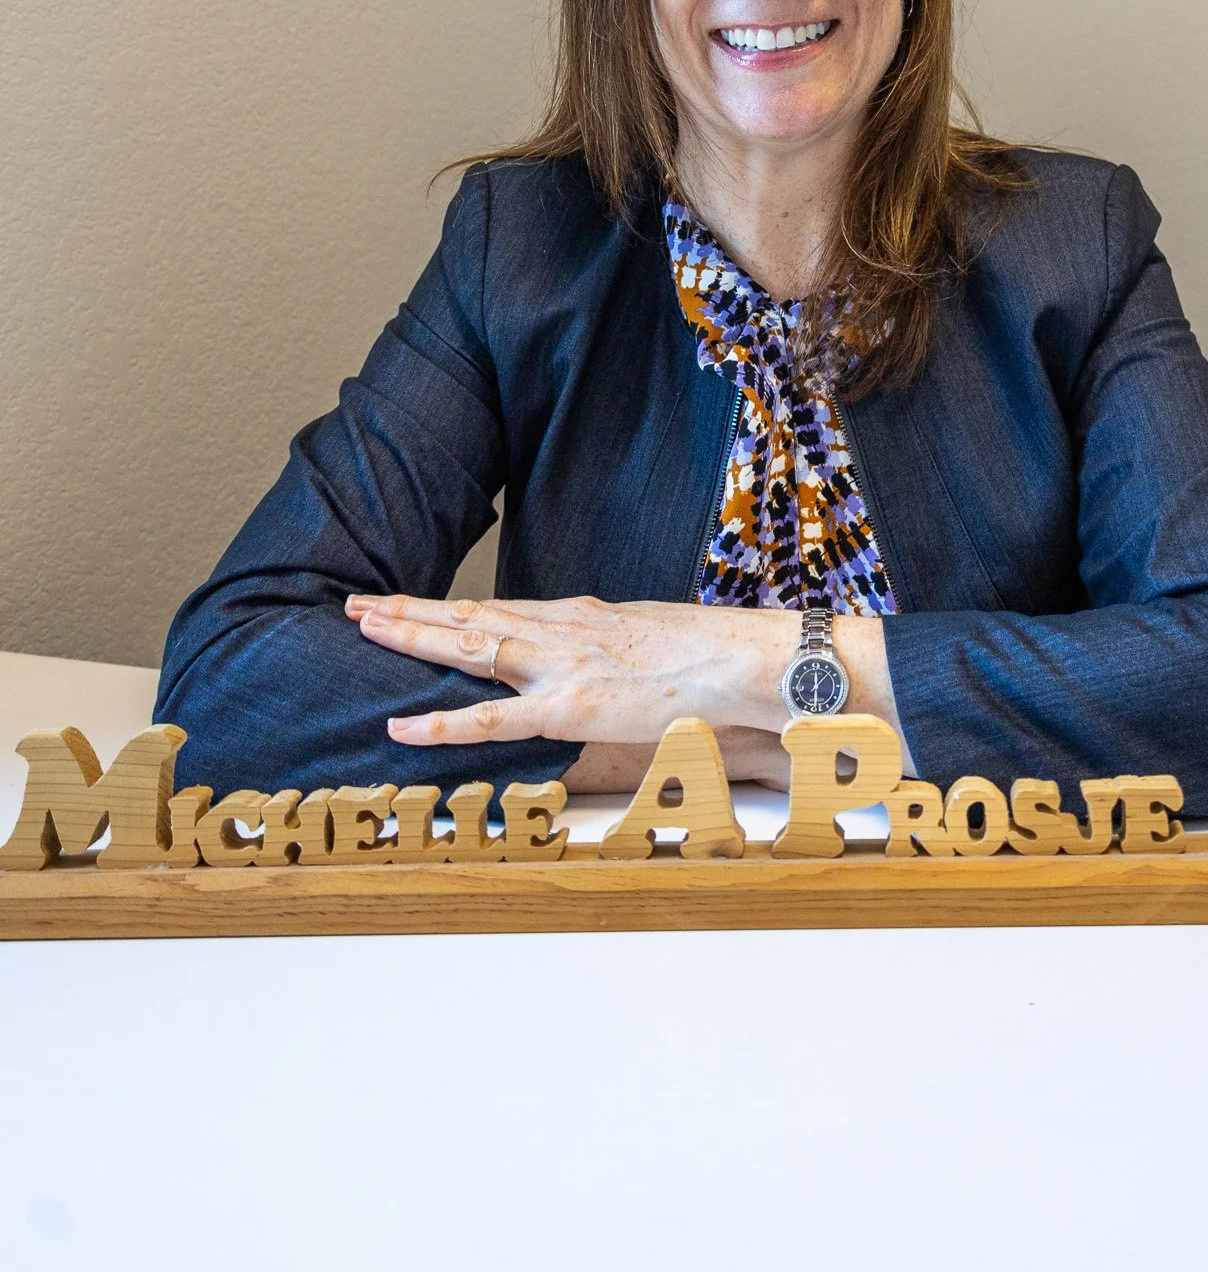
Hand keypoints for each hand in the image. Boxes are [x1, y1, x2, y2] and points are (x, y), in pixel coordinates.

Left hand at [343, 592, 797, 749]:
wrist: (734, 658)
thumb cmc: (702, 654)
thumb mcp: (643, 636)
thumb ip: (606, 644)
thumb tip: (593, 652)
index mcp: (576, 617)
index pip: (496, 607)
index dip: (445, 605)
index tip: (403, 599)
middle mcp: (557, 632)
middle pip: (469, 617)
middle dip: (409, 611)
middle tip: (356, 605)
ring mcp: (558, 668)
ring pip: (469, 649)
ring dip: (413, 637)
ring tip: (364, 630)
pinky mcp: (566, 709)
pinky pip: (491, 721)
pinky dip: (440, 723)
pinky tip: (400, 724)